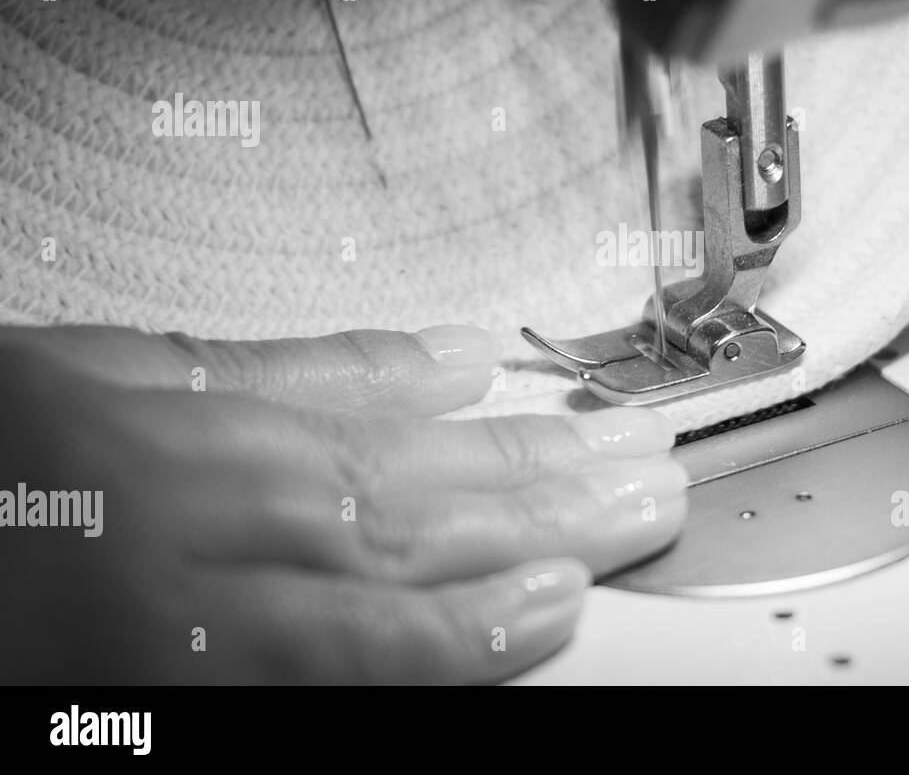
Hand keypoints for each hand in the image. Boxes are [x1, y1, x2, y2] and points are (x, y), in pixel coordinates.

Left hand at [0, 324, 684, 683]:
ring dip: (504, 437)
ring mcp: (177, 436)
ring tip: (597, 426)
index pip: (380, 637)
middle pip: (411, 520)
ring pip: (379, 440)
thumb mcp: (102, 714)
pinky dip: (383, 363)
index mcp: (179, 638)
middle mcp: (201, 524)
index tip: (572, 597)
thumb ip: (255, 688)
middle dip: (547, 506)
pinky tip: (458, 355)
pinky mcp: (135, 373)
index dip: (490, 622)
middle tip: (644, 481)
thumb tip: (382, 676)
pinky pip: (286, 365)